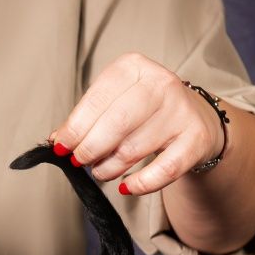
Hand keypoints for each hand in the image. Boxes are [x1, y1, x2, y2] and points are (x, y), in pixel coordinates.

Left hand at [50, 52, 225, 195]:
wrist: (196, 118)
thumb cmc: (144, 111)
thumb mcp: (114, 103)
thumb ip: (86, 119)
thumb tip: (58, 140)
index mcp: (133, 67)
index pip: (96, 100)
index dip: (75, 128)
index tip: (62, 147)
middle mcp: (161, 83)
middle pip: (115, 123)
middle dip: (90, 148)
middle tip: (80, 161)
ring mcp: (181, 111)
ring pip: (133, 149)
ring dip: (109, 167)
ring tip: (101, 171)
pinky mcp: (196, 139)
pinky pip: (164, 170)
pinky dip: (141, 184)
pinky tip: (126, 186)